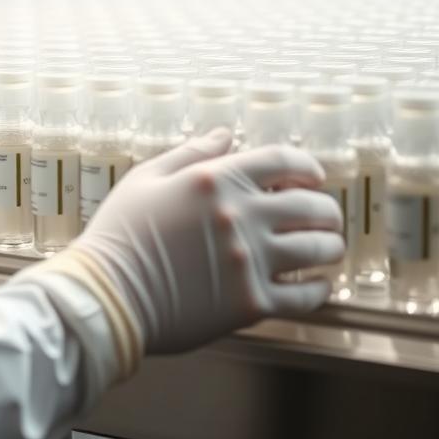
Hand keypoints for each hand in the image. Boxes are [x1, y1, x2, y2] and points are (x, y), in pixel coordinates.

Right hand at [72, 128, 344, 354]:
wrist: (109, 294)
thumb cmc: (121, 232)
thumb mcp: (147, 178)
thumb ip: (191, 153)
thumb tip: (225, 135)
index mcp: (215, 180)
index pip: (282, 161)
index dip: (307, 165)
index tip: (314, 176)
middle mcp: (240, 216)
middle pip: (312, 205)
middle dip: (326, 208)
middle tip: (325, 215)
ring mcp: (249, 261)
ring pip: (318, 249)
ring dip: (330, 245)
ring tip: (327, 247)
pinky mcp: (252, 303)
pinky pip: (305, 296)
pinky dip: (318, 290)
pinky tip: (317, 285)